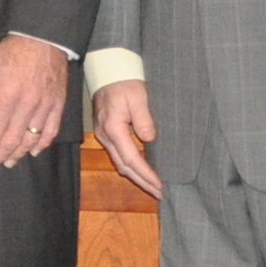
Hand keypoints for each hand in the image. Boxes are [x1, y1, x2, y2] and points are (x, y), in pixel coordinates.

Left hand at [0, 33, 68, 169]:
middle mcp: (27, 104)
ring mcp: (45, 105)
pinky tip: (34, 152)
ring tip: (8, 163)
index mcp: (7, 95)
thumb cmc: (13, 51)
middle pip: (12, 139)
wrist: (44, 37)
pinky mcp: (58, 104)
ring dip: (19, 154)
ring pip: (31, 139)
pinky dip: (43, 144)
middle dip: (0, 155)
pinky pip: (51, 130)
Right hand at [92, 79, 162, 197]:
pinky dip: (132, 167)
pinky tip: (143, 171)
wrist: (108, 71)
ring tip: (154, 188)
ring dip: (138, 177)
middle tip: (161, 195)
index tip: (161, 185)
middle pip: (125, 167)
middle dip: (143, 183)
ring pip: (121, 164)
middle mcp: (106, 137)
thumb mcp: (137, 96)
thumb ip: (143, 118)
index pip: (131, 159)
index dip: (147, 174)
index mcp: (113, 128)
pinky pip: (119, 156)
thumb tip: (149, 139)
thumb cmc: (124, 82)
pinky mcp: (107, 134)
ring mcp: (104, 136)